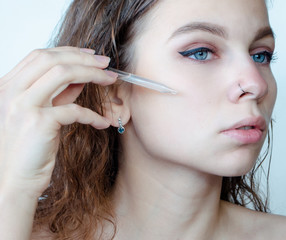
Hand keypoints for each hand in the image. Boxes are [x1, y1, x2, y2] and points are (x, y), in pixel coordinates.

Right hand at [0, 47, 116, 198]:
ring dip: (92, 74)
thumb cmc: (28, 149)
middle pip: (51, 59)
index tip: (90, 55)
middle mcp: (11, 91)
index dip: (68, 51)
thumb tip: (81, 78)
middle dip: (84, 58)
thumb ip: (57, 94)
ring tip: (110, 79)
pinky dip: (93, 115)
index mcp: (8, 86)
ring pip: (62, 74)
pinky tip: (104, 122)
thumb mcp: (40, 115)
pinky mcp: (38, 123)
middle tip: (106, 63)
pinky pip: (74, 110)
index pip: (39, 56)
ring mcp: (22, 106)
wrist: (14, 181)